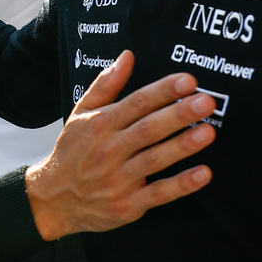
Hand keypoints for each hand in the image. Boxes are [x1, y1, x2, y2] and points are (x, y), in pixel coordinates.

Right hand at [24, 50, 214, 240]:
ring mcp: (118, 179)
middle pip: (148, 129)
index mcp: (101, 124)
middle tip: (206, 102)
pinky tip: (202, 174)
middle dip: (178, 115)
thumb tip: (127, 56)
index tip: (188, 81)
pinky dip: (181, 185)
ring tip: (207, 132)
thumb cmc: (72, 151)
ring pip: (155, 160)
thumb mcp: (81, 113)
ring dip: (182, 146)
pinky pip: (158, 194)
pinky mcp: (127, 205)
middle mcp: (109, 150)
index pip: (137, 102)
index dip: (163, 91)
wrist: (54, 199)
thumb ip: (106, 84)